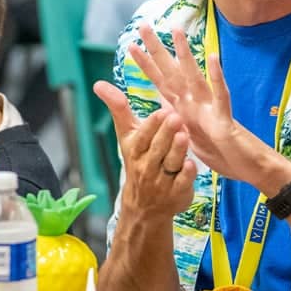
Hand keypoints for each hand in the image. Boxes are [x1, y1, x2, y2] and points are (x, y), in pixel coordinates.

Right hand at [94, 81, 194, 220]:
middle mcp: (147, 166)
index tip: (160, 112)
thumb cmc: (138, 160)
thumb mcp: (126, 136)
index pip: (142, 138)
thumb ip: (118, 109)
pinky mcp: (177, 193)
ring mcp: (162, 181)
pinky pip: (182, 183)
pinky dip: (187, 174)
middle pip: (157, 149)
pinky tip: (192, 164)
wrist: (144, 206)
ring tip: (184, 135)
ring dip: (177, 150)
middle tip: (176, 117)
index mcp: (135, 151)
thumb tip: (98, 83)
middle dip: (165, 134)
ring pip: (170, 164)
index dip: (151, 126)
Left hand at [129, 25, 264, 179]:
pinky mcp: (224, 120)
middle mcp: (196, 103)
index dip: (147, 65)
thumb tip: (162, 97)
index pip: (162, 82)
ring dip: (185, 55)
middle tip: (143, 26)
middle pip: (173, 73)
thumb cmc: (223, 151)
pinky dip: (217, 78)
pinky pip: (221, 97)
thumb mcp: (191, 135)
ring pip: (195, 77)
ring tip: (176, 31)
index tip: (131, 46)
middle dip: (158, 50)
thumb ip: (178, 114)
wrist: (248, 168)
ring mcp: (210, 109)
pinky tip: (212, 58)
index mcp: (185, 108)